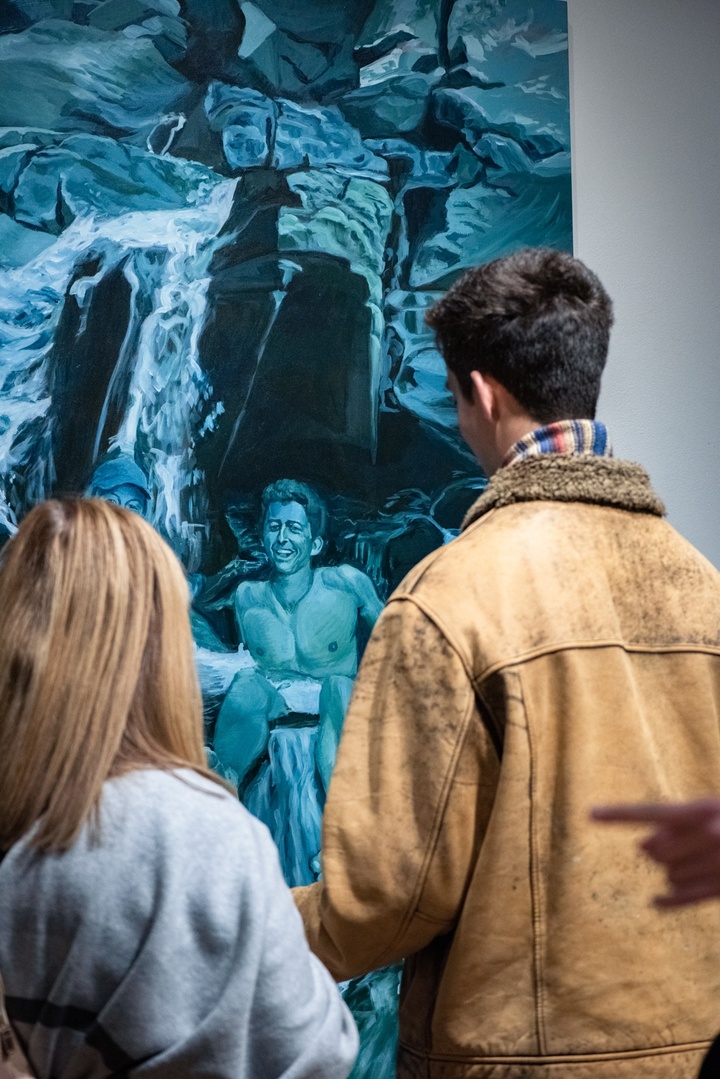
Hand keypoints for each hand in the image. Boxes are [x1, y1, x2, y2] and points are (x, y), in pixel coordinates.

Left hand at [591, 798, 719, 907]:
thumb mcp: (708, 811)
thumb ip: (674, 823)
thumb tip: (640, 846)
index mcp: (701, 809)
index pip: (650, 812)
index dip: (618, 813)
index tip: (589, 813)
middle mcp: (709, 835)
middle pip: (656, 852)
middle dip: (659, 851)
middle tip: (676, 846)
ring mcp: (717, 864)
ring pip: (670, 876)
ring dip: (674, 871)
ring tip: (698, 860)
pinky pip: (685, 898)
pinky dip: (669, 901)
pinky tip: (654, 902)